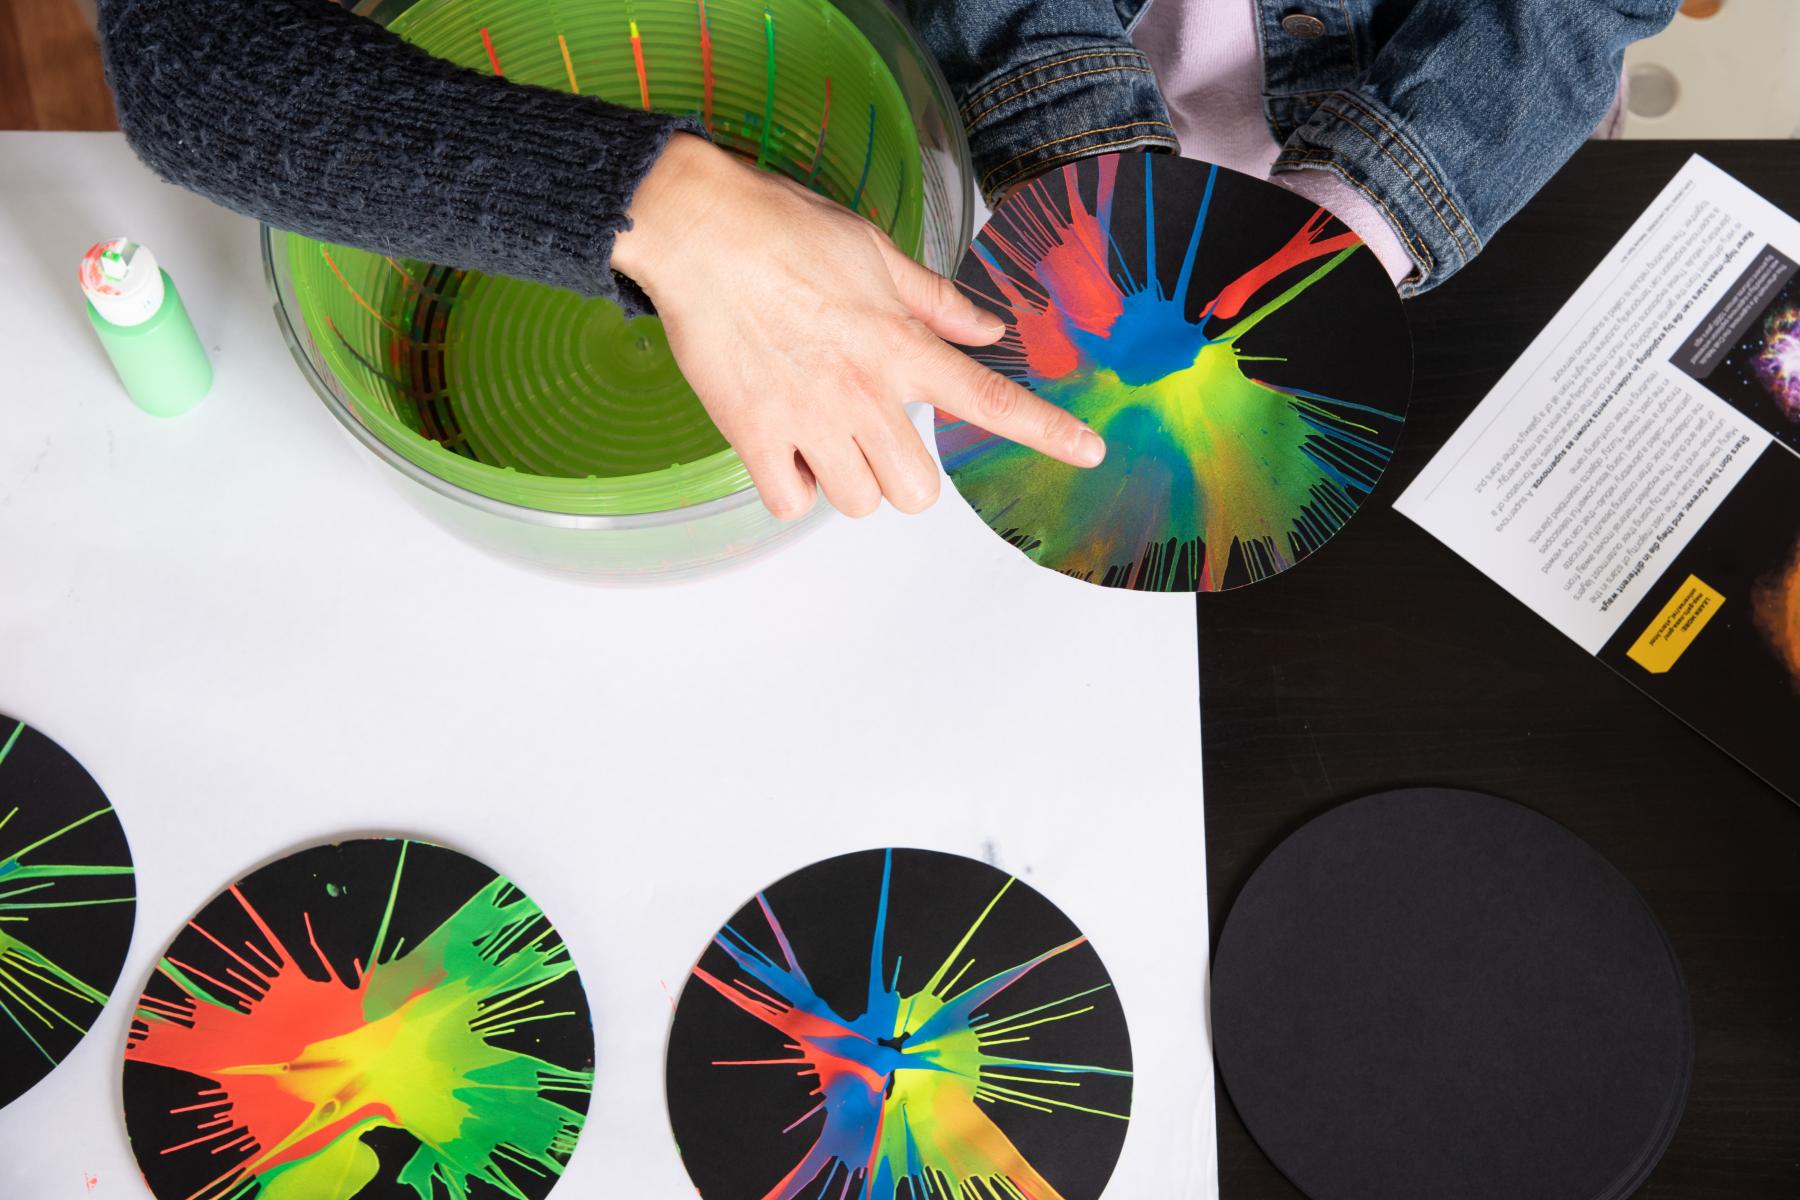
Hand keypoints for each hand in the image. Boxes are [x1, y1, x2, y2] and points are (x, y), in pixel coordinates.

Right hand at [612, 134, 1105, 519]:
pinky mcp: (753, 435)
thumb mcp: (876, 252)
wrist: (696, 229)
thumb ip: (937, 303)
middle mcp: (862, 393)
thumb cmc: (781, 229)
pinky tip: (784, 448)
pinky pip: (791, 503)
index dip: (1045, 431)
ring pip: (858, 502)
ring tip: (821, 433)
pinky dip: (791, 486)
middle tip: (876, 437)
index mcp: (899, 346)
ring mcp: (808, 419)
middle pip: (917, 492)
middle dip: (903, 473)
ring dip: (847, 479)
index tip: (1087, 452)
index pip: (988, 397)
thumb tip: (990, 331)